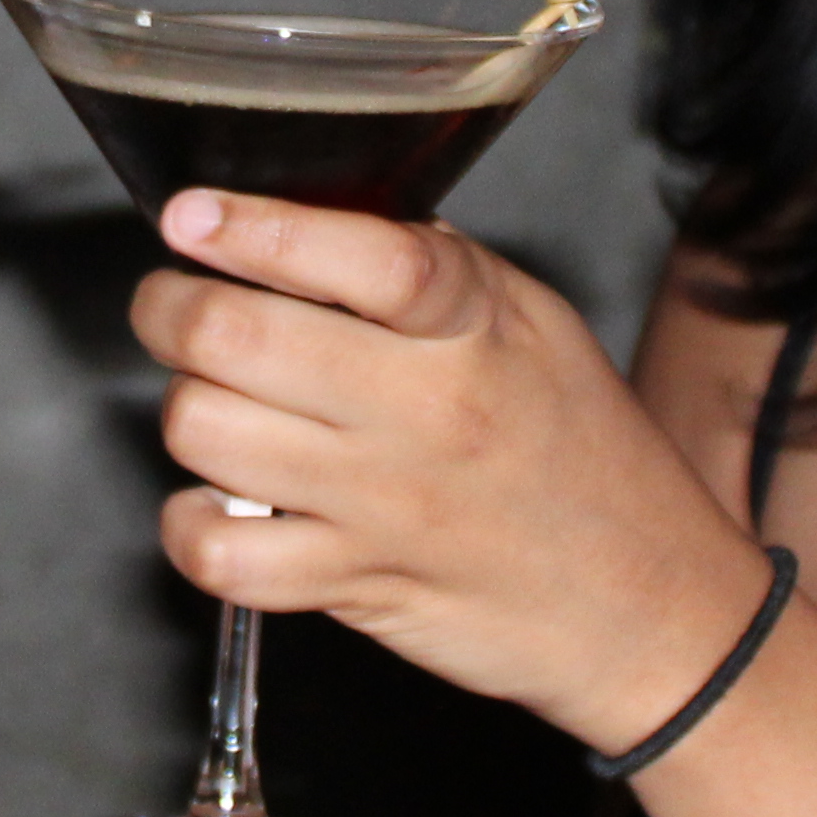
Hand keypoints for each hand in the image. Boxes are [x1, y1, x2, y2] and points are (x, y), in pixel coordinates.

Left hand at [128, 192, 773, 743]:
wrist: (646, 601)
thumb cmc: (582, 450)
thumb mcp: (534, 323)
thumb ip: (431, 269)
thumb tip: (312, 222)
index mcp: (471, 326)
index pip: (357, 255)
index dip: (256, 228)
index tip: (192, 215)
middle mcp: (422, 409)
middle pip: (233, 337)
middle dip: (170, 307)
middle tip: (174, 303)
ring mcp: (382, 503)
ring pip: (205, 431)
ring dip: (185, 408)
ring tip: (218, 402)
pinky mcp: (353, 583)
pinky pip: (218, 554)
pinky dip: (190, 525)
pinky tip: (216, 503)